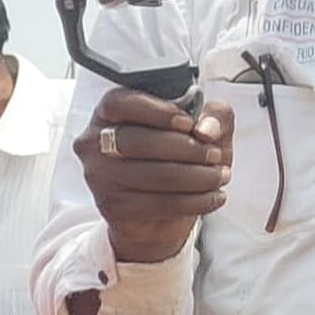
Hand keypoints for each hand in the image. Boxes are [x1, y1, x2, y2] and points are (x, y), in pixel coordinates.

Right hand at [76, 88, 232, 267]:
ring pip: (152, 175)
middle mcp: (94, 143)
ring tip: (220, 176)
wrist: (158, 211)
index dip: (156, 111)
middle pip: (137, 141)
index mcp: (110, 114)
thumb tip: (207, 128)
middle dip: (186, 149)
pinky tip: (214, 196)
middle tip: (214, 155)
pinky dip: (196, 201)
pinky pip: (159, 203)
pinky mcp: (112, 206)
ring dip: (198, 177)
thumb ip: (214, 116)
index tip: (189, 123)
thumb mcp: (203, 130)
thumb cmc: (177, 159)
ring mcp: (99, 176)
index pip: (120, 103)